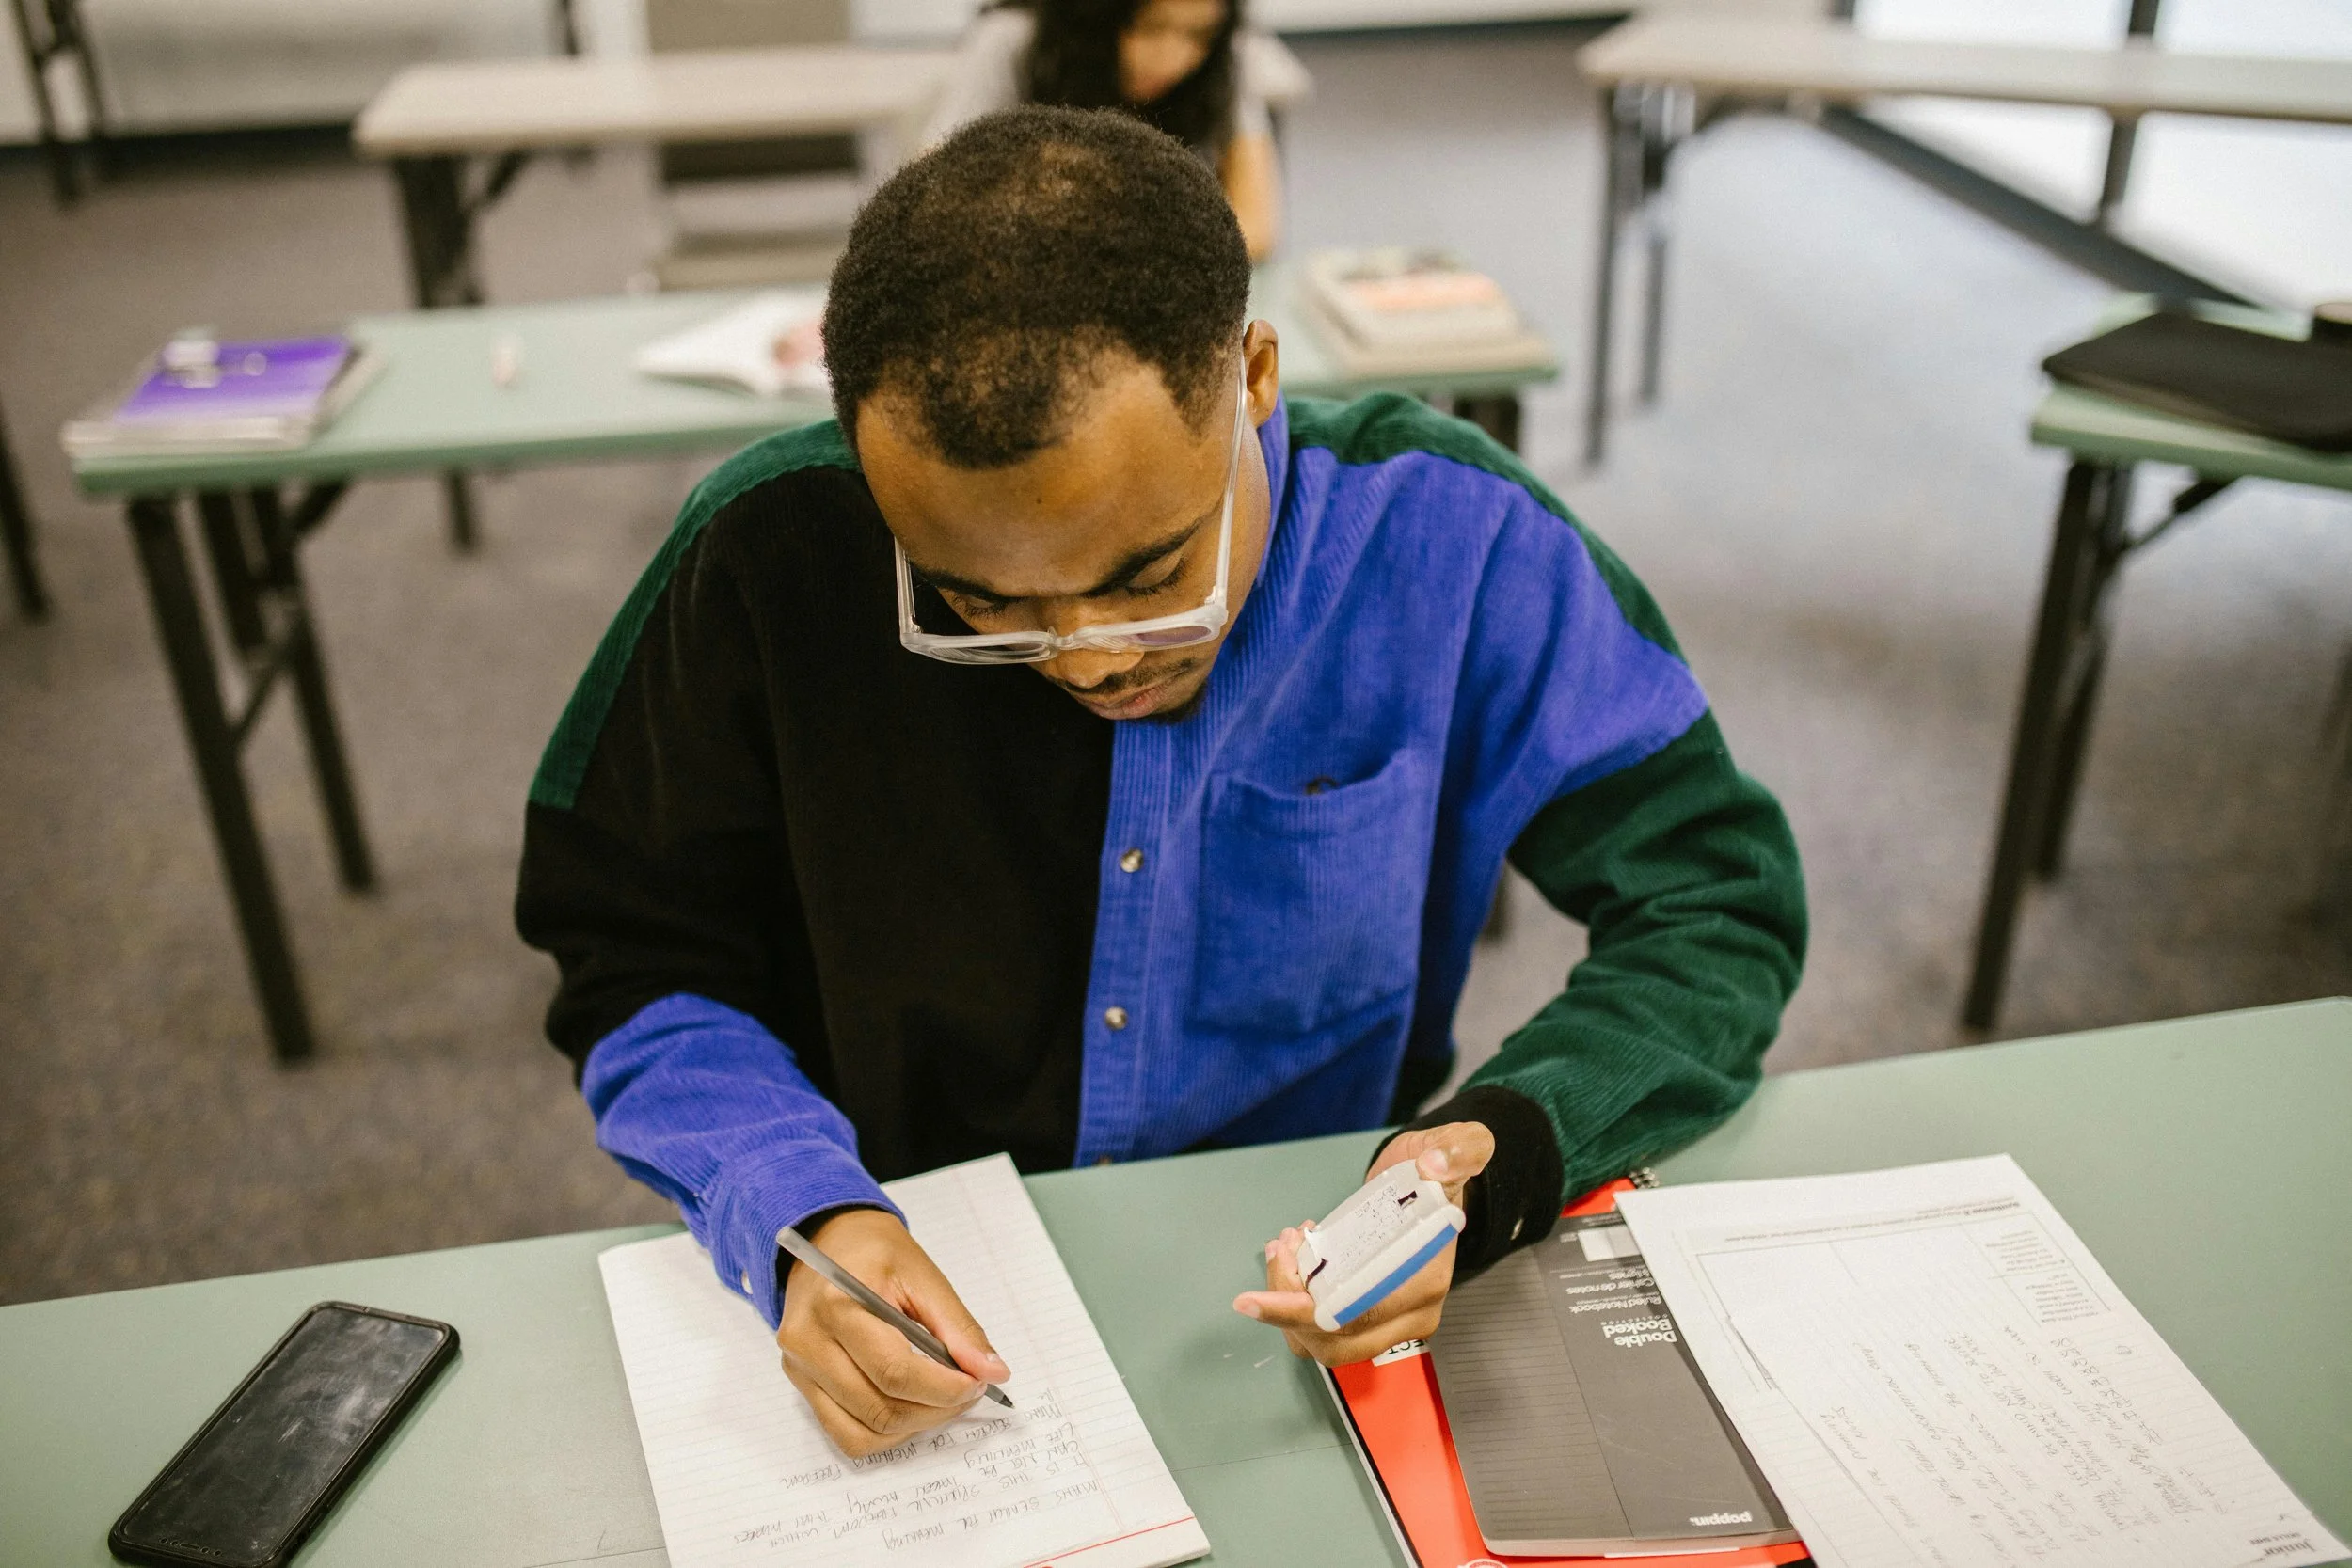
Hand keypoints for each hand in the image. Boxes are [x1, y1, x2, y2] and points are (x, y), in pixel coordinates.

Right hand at [776, 1208, 1010, 1456]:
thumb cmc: (875, 1253)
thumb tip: (991, 1372)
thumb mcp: (923, 1275)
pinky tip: (909, 1406)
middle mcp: (809, 1341)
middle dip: (936, 1410)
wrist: (827, 1241)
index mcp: (838, 1303)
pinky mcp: (802, 1385)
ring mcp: (799, 1368)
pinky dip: (885, 1433)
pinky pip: (845, 1434)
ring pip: (864, 1433)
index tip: (978, 1383)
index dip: (945, 1388)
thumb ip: (958, 1327)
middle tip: (968, 1390)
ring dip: (914, 1426)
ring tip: (941, 1399)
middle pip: (880, 1408)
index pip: (894, 1371)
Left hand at [1230, 1121, 1494, 1364]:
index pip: (1359, 1314)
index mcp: (1425, 1283)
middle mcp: (1410, 1316)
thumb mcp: (1460, 1147)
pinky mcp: (1369, 1319)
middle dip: (1287, 1303)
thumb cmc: (1438, 1170)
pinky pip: (1321, 1331)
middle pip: (1333, 1338)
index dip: (1302, 1312)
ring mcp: (1390, 1323)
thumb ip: (1459, 1150)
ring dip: (1287, 1304)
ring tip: (1284, 1247)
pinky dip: (1293, 1306)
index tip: (1255, 1298)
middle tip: (1282, 1247)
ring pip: (1322, 1340)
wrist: (1432, 1184)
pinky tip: (1292, 1259)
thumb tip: (1435, 1165)